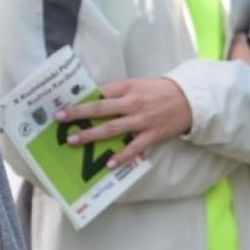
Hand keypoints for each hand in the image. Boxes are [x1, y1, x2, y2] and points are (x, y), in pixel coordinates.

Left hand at [55, 77, 192, 169]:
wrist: (189, 99)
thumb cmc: (158, 91)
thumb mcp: (136, 84)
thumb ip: (116, 91)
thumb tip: (91, 98)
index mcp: (127, 88)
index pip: (99, 92)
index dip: (80, 98)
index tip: (63, 103)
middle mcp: (132, 103)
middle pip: (101, 109)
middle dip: (78, 114)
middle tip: (60, 119)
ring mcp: (142, 120)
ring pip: (112, 129)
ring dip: (91, 135)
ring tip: (73, 140)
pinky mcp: (152, 135)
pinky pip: (134, 147)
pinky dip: (121, 156)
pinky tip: (108, 164)